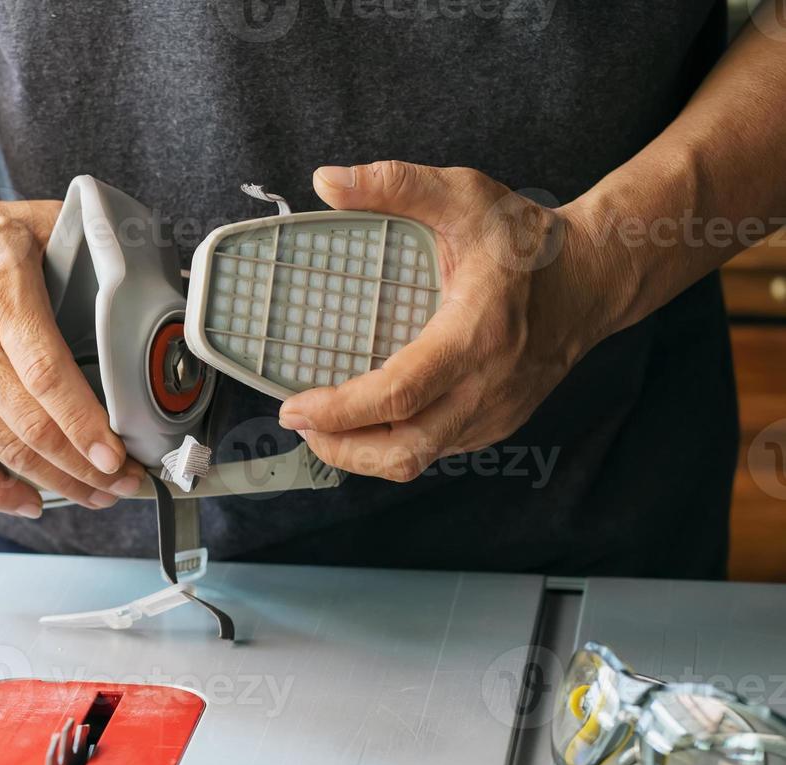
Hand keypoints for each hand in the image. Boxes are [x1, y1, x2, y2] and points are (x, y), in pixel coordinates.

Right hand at [0, 177, 145, 515]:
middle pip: (32, 427)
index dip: (84, 423)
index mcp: (0, 300)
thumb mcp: (29, 222)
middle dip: (87, 467)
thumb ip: (85, 246)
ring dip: (58, 482)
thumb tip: (144, 269)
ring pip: (4, 451)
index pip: (46, 375)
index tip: (117, 455)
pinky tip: (32, 502)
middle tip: (128, 481)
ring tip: (98, 494)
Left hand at [278, 162, 628, 481]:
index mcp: (476, 333)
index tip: (295, 407)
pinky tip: (368, 421)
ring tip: (324, 426)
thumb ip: (396, 184)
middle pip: (404, 450)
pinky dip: (393, 444)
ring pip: (416, 459)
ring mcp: (493, 413)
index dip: (341, 411)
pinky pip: (435, 450)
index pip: (400, 394)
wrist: (593, 278)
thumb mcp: (465, 196)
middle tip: (300, 421)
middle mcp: (486, 386)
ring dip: (362, 453)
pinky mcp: (495, 425)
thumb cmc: (526, 240)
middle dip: (341, 448)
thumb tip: (326, 180)